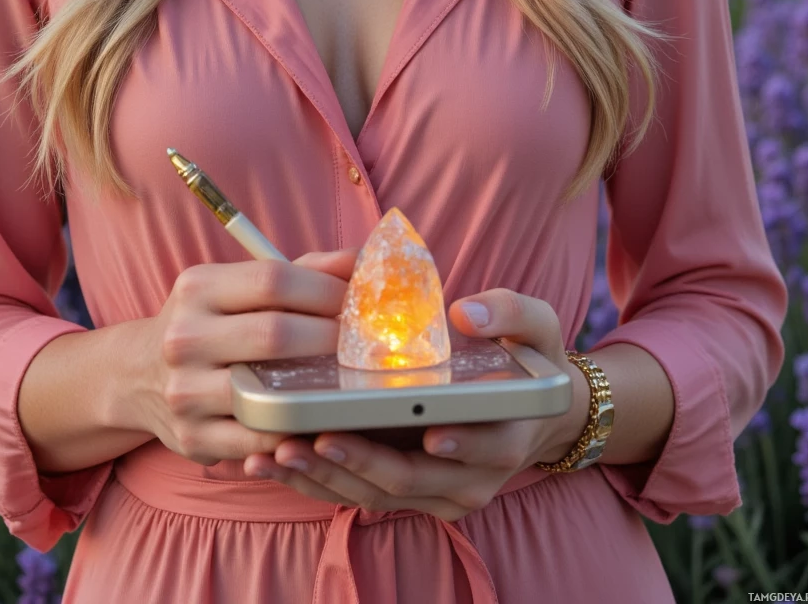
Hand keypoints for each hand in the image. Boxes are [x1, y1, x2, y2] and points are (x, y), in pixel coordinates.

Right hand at [117, 249, 357, 466]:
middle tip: (361, 345)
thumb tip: (360, 261)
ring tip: (346, 384)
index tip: (356, 303)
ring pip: (267, 395)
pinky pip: (259, 442)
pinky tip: (317, 420)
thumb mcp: (237, 285)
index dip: (325, 291)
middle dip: (330, 339)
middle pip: (274, 335)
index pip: (273, 280)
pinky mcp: (192, 439)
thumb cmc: (210, 321)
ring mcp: (184, 392)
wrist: (138, 374)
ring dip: (317, 392)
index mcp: (198, 287)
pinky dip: (294, 434)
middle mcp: (184, 337)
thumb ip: (301, 271)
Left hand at [242, 288, 589, 518]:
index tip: (424, 430)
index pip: (479, 448)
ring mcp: (436, 492)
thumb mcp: (535, 325)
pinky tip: (272, 461)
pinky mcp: (407, 495)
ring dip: (324, 478)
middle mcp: (471, 477)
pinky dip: (316, 482)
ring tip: (276, 451)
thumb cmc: (529, 358)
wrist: (532, 409)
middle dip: (358, 463)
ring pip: (375, 495)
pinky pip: (357, 495)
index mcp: (504, 434)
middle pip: (408, 480)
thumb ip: (508, 313)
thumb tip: (466, 312)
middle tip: (310, 440)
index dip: (453, 443)